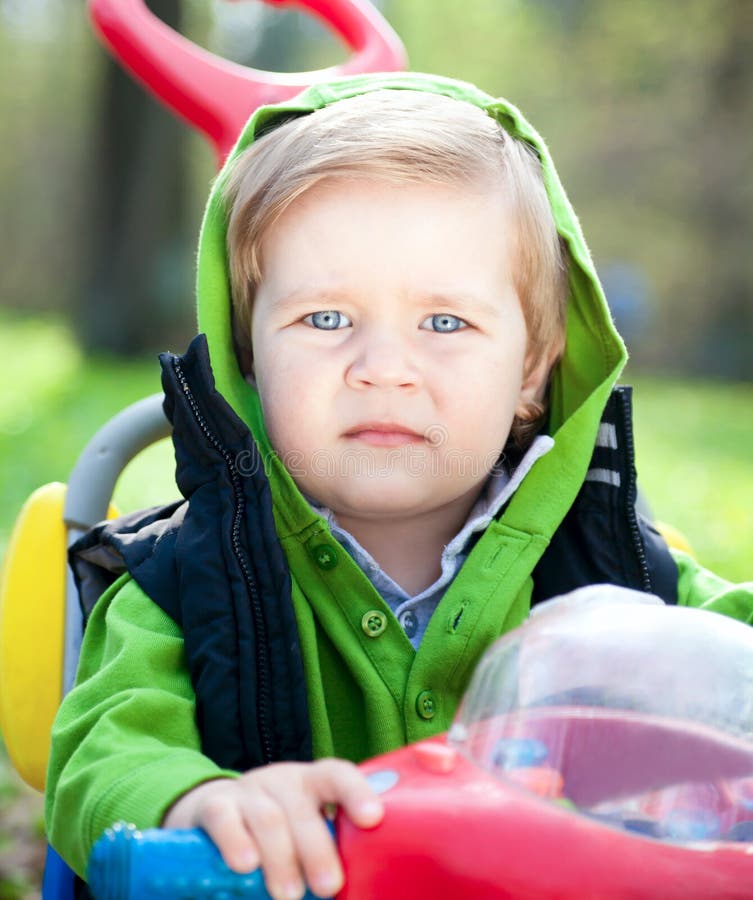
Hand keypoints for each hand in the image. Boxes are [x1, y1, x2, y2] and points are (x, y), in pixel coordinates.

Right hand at [162, 759, 382, 899]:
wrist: (212, 809)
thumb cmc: (275, 831)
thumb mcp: (301, 833)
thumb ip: (321, 855)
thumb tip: (346, 892)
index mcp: (312, 785)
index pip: (337, 776)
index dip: (356, 792)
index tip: (372, 819)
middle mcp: (283, 782)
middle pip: (302, 808)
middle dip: (317, 849)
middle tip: (329, 886)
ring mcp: (248, 790)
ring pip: (268, 817)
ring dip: (280, 856)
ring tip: (289, 894)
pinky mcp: (213, 805)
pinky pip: (225, 818)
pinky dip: (235, 840)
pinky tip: (245, 865)